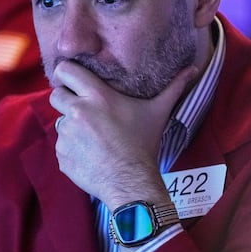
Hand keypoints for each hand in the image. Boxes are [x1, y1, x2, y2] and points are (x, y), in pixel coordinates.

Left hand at [50, 60, 197, 209]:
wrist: (132, 183)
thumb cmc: (144, 144)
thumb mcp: (158, 112)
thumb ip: (174, 87)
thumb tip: (194, 68)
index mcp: (96, 96)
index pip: (64, 71)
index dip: (66, 74)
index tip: (73, 80)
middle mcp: (77, 112)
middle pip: (56, 95)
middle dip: (66, 100)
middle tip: (82, 109)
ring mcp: (66, 135)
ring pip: (59, 122)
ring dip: (71, 127)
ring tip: (91, 136)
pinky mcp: (61, 155)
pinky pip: (61, 146)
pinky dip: (71, 149)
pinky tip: (89, 154)